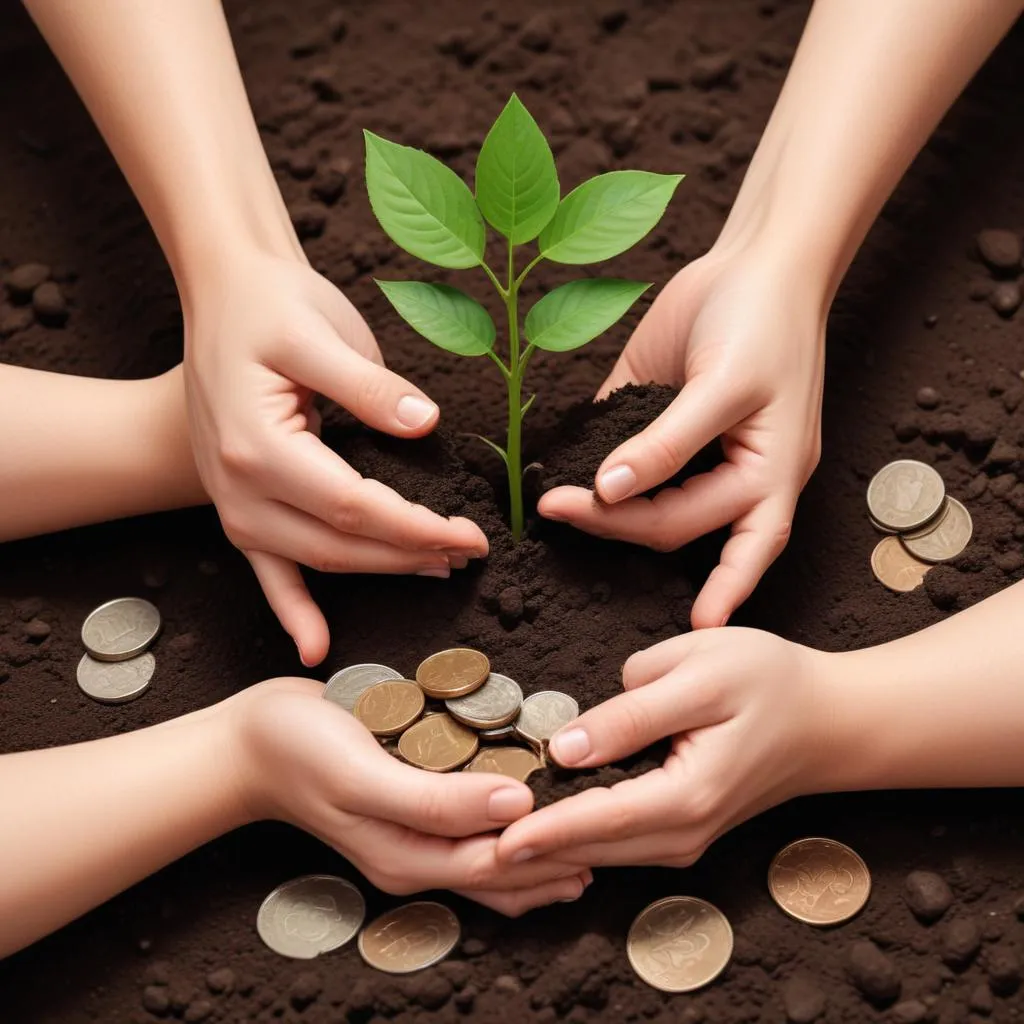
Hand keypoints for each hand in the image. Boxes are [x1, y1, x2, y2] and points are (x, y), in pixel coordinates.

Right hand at [183, 252, 487, 665]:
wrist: (223, 294)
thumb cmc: (272, 306)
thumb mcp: (322, 333)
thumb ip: (370, 386)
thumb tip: (425, 425)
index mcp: (258, 445)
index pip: (353, 506)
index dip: (415, 527)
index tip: (471, 534)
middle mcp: (237, 486)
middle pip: (337, 543)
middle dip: (409, 554)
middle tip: (470, 553)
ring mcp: (231, 502)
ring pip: (313, 559)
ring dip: (375, 573)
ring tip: (435, 572)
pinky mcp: (237, 502)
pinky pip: (265, 569)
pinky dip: (291, 609)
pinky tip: (314, 649)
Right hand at [230, 678, 591, 915]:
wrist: (250, 743)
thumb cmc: (301, 754)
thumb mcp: (365, 777)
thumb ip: (437, 800)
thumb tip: (516, 804)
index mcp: (408, 858)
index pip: (501, 866)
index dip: (556, 849)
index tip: (610, 827)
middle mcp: (417, 857)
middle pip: (504, 869)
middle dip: (560, 856)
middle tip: (621, 835)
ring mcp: (413, 836)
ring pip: (492, 855)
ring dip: (541, 846)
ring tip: (595, 834)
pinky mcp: (411, 807)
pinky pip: (472, 827)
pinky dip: (510, 822)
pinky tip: (534, 806)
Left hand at [496, 628, 832, 869]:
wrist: (830, 719)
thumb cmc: (770, 683)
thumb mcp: (700, 674)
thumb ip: (631, 714)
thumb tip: (566, 748)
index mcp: (685, 796)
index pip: (596, 820)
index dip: (539, 830)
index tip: (488, 838)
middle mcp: (682, 832)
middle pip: (591, 849)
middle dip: (529, 850)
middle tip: (467, 842)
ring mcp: (684, 838)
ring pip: (601, 852)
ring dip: (547, 848)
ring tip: (488, 837)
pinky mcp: (682, 827)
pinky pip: (619, 843)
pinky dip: (577, 839)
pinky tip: (540, 828)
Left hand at [539, 250, 823, 627]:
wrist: (759, 261)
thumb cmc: (762, 318)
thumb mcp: (724, 382)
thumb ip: (668, 440)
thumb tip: (611, 490)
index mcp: (770, 472)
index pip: (708, 525)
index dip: (703, 578)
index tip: (693, 627)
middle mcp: (739, 476)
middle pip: (674, 523)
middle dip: (615, 525)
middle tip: (555, 511)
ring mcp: (703, 456)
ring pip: (660, 509)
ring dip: (613, 518)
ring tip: (564, 514)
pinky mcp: (668, 429)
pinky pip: (642, 469)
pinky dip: (615, 485)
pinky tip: (584, 496)